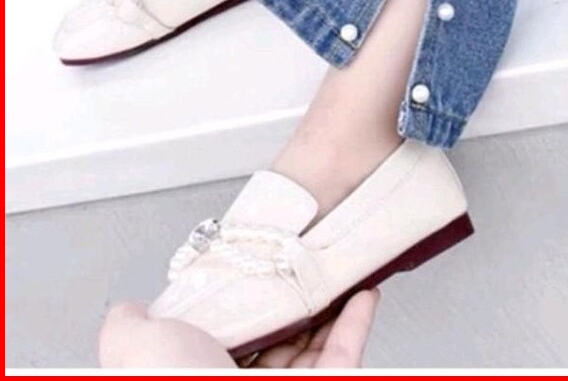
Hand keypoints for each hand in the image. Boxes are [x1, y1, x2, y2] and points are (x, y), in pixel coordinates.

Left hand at [98, 288, 378, 368]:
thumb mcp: (135, 346)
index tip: (257, 272)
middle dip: (292, 307)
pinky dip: (359, 322)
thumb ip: (129, 326)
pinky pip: (347, 355)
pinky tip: (364, 294)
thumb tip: (128, 310)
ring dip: (330, 309)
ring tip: (339, 274)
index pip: (225, 339)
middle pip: (275, 344)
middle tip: (305, 271)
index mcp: (200, 376)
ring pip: (315, 349)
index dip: (242, 304)